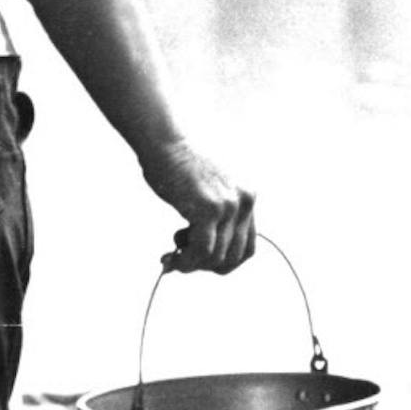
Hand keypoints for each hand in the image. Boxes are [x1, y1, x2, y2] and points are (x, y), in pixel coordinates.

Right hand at [139, 139, 255, 273]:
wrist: (163, 143)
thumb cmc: (176, 165)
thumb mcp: (206, 191)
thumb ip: (213, 215)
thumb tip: (201, 250)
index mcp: (247, 197)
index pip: (247, 246)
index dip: (223, 261)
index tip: (200, 261)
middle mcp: (244, 202)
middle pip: (235, 256)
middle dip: (207, 266)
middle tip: (183, 261)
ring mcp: (228, 206)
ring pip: (217, 256)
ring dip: (192, 265)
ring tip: (171, 258)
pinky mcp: (208, 209)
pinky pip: (202, 250)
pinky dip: (187, 262)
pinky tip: (171, 260)